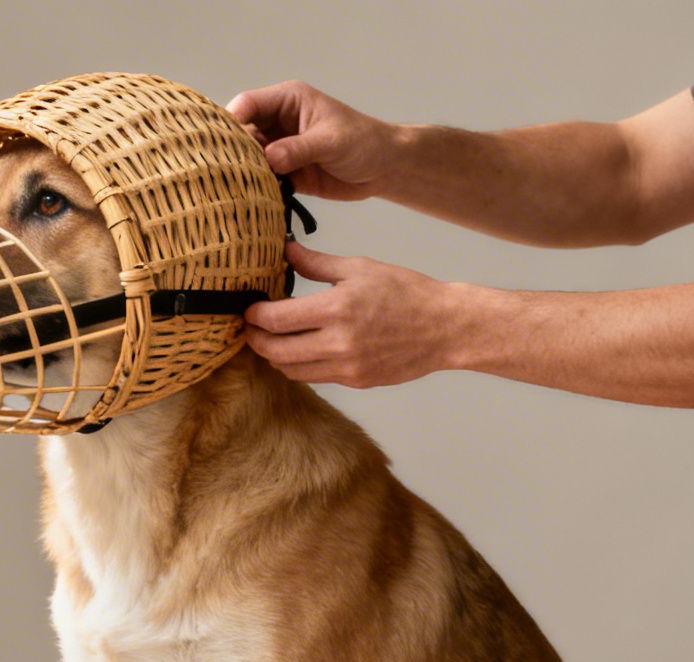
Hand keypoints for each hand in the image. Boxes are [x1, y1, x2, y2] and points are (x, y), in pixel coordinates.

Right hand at [227, 81, 399, 200]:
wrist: (383, 168)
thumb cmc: (363, 142)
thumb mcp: (331, 141)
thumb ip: (299, 149)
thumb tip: (269, 159)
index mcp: (287, 101)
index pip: (248, 104)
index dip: (231, 120)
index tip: (221, 143)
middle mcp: (278, 122)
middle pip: (241, 132)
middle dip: (231, 150)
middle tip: (221, 171)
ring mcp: (279, 149)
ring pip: (247, 158)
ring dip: (241, 172)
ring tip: (230, 189)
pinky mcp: (284, 173)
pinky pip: (261, 180)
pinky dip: (254, 189)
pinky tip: (246, 200)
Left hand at [244, 242, 457, 389]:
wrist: (444, 328)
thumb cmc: (406, 292)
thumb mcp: (360, 268)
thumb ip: (317, 263)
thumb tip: (285, 249)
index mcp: (336, 309)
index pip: (277, 319)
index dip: (254, 316)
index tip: (249, 309)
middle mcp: (338, 342)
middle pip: (276, 351)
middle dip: (256, 340)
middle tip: (250, 328)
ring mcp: (346, 366)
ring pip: (291, 370)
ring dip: (274, 356)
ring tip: (272, 339)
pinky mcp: (355, 381)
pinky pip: (314, 377)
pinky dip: (299, 366)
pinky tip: (299, 350)